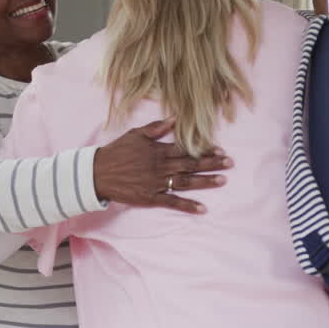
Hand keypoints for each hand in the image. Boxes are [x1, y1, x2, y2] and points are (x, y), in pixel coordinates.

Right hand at [92, 119, 231, 213]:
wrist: (98, 173)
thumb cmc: (117, 151)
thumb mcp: (136, 134)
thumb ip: (157, 127)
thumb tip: (176, 118)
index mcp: (158, 150)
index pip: (186, 149)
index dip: (204, 150)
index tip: (220, 149)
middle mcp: (160, 166)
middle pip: (190, 165)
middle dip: (212, 163)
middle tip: (230, 163)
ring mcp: (157, 183)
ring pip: (185, 182)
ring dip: (205, 182)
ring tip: (223, 180)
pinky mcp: (151, 198)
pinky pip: (172, 202)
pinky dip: (188, 206)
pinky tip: (202, 209)